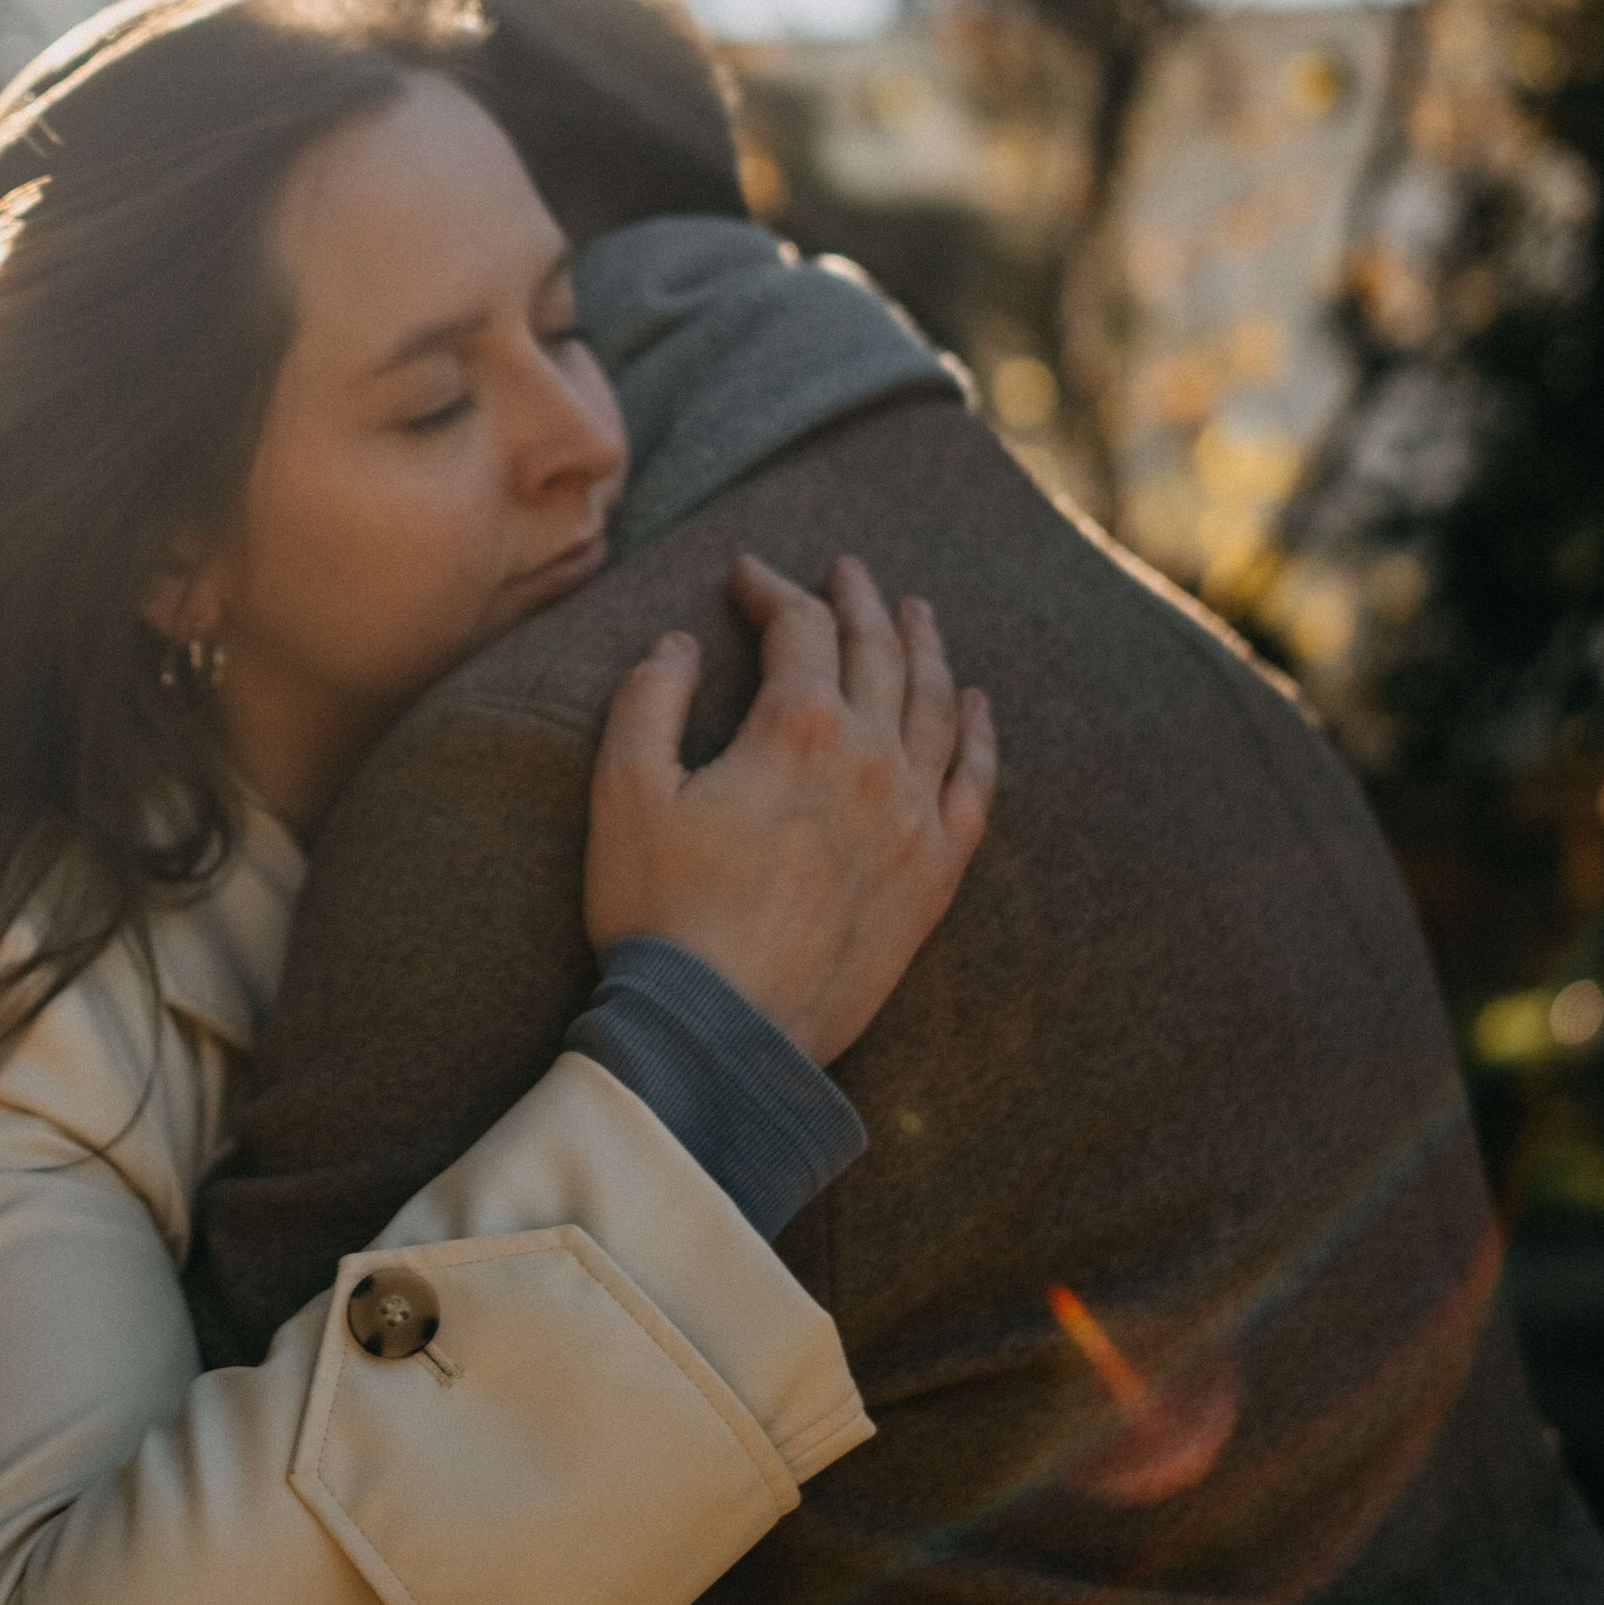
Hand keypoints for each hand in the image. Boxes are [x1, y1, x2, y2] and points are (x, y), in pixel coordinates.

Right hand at [584, 555, 995, 1067]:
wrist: (722, 1034)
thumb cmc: (660, 915)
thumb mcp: (624, 793)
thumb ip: (650, 700)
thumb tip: (681, 644)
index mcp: (797, 729)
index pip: (798, 628)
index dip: (771, 590)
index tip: (748, 577)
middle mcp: (872, 758)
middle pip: (877, 651)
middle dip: (857, 600)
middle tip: (844, 570)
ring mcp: (914, 816)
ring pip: (935, 705)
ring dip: (925, 648)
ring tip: (914, 614)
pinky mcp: (935, 875)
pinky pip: (975, 786)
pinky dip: (978, 736)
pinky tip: (975, 708)